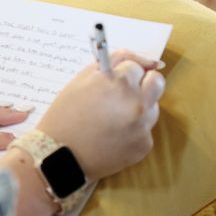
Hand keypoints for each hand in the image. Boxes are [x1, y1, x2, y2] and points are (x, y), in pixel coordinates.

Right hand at [36, 49, 164, 180]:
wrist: (58, 154)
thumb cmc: (66, 114)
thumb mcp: (82, 79)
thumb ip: (113, 62)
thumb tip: (149, 60)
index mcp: (118, 81)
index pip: (137, 66)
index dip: (122, 74)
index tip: (111, 83)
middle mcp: (135, 101)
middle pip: (156, 81)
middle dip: (142, 84)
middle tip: (123, 95)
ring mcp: (142, 125)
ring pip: (153, 107)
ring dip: (138, 108)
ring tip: (112, 119)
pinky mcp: (144, 145)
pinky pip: (146, 130)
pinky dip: (133, 131)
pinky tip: (113, 136)